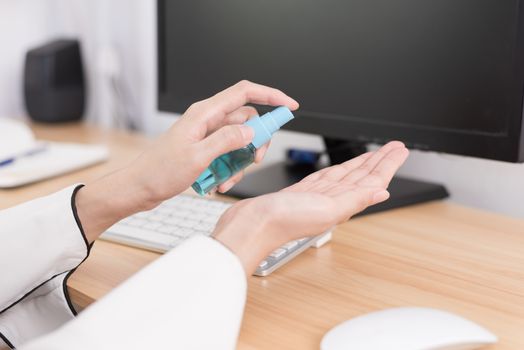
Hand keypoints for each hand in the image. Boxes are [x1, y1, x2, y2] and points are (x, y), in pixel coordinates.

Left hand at [76, 81, 298, 241]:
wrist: (139, 188)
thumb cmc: (159, 171)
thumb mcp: (198, 157)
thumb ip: (227, 140)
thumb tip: (251, 131)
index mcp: (204, 113)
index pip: (244, 93)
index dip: (270, 95)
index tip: (289, 106)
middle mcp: (207, 120)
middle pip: (247, 119)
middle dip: (257, 140)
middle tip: (256, 158)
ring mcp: (206, 135)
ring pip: (239, 140)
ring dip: (241, 161)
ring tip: (228, 179)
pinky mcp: (205, 149)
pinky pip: (228, 154)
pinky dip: (230, 169)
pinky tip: (219, 183)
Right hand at [212, 141, 408, 274]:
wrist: (251, 225)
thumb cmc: (283, 221)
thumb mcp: (326, 209)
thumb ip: (355, 199)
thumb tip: (383, 192)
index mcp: (341, 204)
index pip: (371, 181)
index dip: (387, 165)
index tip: (399, 150)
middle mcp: (332, 200)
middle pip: (362, 176)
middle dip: (379, 161)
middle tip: (394, 147)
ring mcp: (317, 196)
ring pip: (346, 175)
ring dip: (362, 163)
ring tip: (375, 154)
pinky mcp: (302, 192)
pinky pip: (326, 177)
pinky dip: (338, 170)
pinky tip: (344, 169)